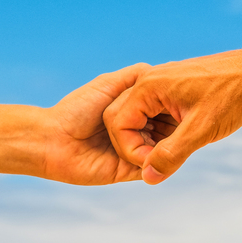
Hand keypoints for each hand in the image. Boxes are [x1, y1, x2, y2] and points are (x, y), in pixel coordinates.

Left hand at [41, 63, 176, 185]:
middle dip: (178, 124)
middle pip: (168, 130)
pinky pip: (150, 168)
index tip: (187, 97)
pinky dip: (159, 160)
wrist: (53, 140)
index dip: (176, 104)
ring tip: (179, 132)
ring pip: (163, 149)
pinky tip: (165, 149)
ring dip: (171, 142)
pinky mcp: (128, 171)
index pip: (164, 109)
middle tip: (188, 117)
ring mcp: (134, 152)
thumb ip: (135, 76)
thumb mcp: (109, 84)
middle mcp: (137, 132)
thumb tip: (162, 71)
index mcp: (134, 112)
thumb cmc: (77, 109)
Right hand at [103, 48, 241, 184]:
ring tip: (177, 153)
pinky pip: (158, 117)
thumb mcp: (202, 130)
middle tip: (163, 162)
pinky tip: (186, 141)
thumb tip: (148, 177)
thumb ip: (172, 155)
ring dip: (153, 141)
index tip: (155, 165)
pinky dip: (165, 134)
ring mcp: (164, 87)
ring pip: (142, 120)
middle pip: (124, 121)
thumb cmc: (234, 94)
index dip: (131, 150)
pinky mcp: (177, 93)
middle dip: (139, 146)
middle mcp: (152, 82)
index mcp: (149, 86)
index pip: (117, 123)